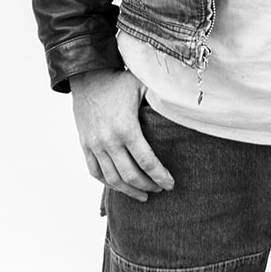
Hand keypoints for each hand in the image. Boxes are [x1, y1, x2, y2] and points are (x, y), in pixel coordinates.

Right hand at [71, 68, 173, 202]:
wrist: (88, 76)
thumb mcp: (142, 85)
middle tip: (160, 190)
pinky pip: (96, 173)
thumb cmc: (119, 81)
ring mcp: (95, 145)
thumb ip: (161, 98)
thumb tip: (185, 106)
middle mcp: (109, 140)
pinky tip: (121, 186)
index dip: (160, 176)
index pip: (147, 161)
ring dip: (129, 191)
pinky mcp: (85, 145)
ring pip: (112, 180)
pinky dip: (109, 183)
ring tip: (143, 195)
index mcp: (126, 127)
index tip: (170, 184)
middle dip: (148, 186)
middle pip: (131, 175)